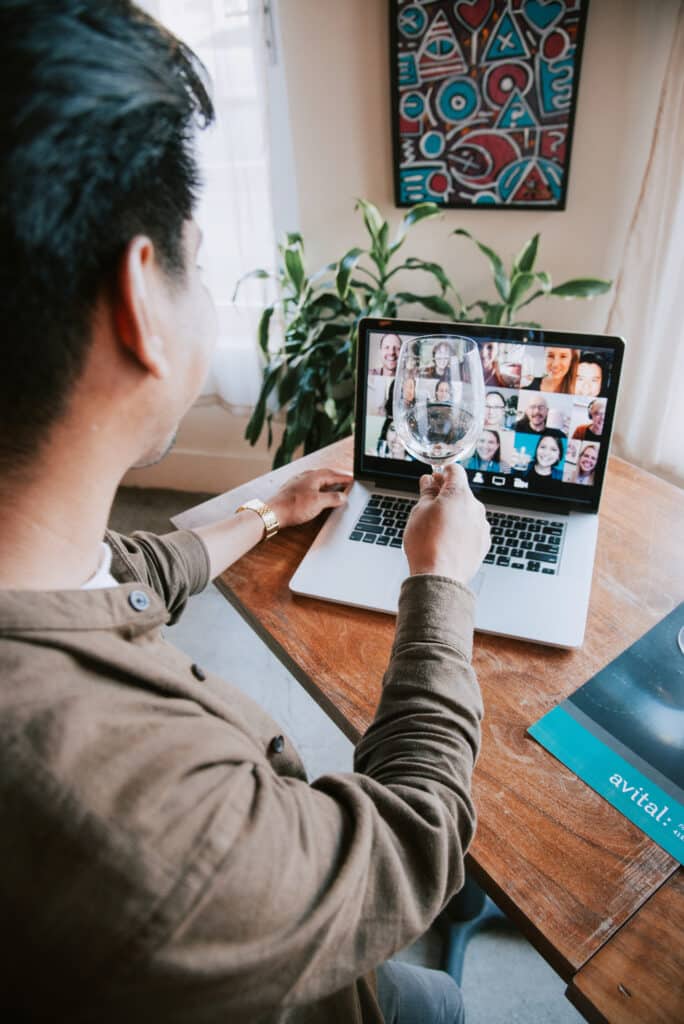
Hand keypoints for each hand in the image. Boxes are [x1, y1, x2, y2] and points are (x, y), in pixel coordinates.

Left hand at [268, 469, 352, 529]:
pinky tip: (318, 494)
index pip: (334, 474)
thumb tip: (343, 497)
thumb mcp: (318, 503)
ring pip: (317, 479)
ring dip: (328, 482)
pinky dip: (319, 488)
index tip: (354, 479)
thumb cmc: (293, 506)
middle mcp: (305, 476)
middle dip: (337, 478)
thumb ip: (333, 499)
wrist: (273, 512)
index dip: (345, 477)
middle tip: (346, 481)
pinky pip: (311, 485)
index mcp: (313, 476)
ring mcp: (298, 482)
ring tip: (335, 487)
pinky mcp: (293, 490)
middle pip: (326, 474)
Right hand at [403, 464, 489, 583]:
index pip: (455, 471)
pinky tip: (447, 541)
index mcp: (459, 494)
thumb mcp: (419, 512)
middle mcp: (475, 507)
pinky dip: (462, 530)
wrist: (439, 576)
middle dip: (446, 495)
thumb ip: (427, 492)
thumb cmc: (427, 545)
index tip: (433, 479)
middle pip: (461, 492)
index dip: (442, 472)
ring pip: (467, 511)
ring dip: (454, 514)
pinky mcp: (483, 543)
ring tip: (436, 529)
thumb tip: (429, 481)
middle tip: (428, 506)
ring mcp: (482, 526)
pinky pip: (472, 529)